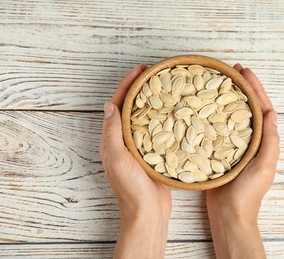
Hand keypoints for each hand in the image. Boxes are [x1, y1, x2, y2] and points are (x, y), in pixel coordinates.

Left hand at [99, 64, 171, 258]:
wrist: (147, 212)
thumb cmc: (131, 188)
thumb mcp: (119, 158)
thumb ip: (113, 133)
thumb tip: (109, 105)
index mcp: (112, 140)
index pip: (118, 105)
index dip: (128, 85)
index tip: (141, 70)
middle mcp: (124, 141)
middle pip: (131, 108)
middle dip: (140, 89)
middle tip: (154, 74)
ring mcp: (139, 147)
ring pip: (144, 118)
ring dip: (152, 101)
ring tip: (165, 88)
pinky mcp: (153, 154)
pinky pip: (156, 131)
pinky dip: (162, 118)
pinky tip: (174, 113)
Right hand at [206, 64, 279, 258]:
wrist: (230, 214)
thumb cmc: (249, 193)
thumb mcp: (264, 165)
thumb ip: (270, 140)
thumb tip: (272, 112)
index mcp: (263, 140)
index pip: (261, 107)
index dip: (254, 87)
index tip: (244, 70)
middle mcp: (249, 139)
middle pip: (246, 106)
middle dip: (240, 87)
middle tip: (230, 70)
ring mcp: (233, 144)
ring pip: (231, 115)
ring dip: (226, 97)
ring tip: (217, 82)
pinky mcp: (219, 151)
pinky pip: (217, 128)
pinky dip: (213, 115)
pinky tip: (203, 107)